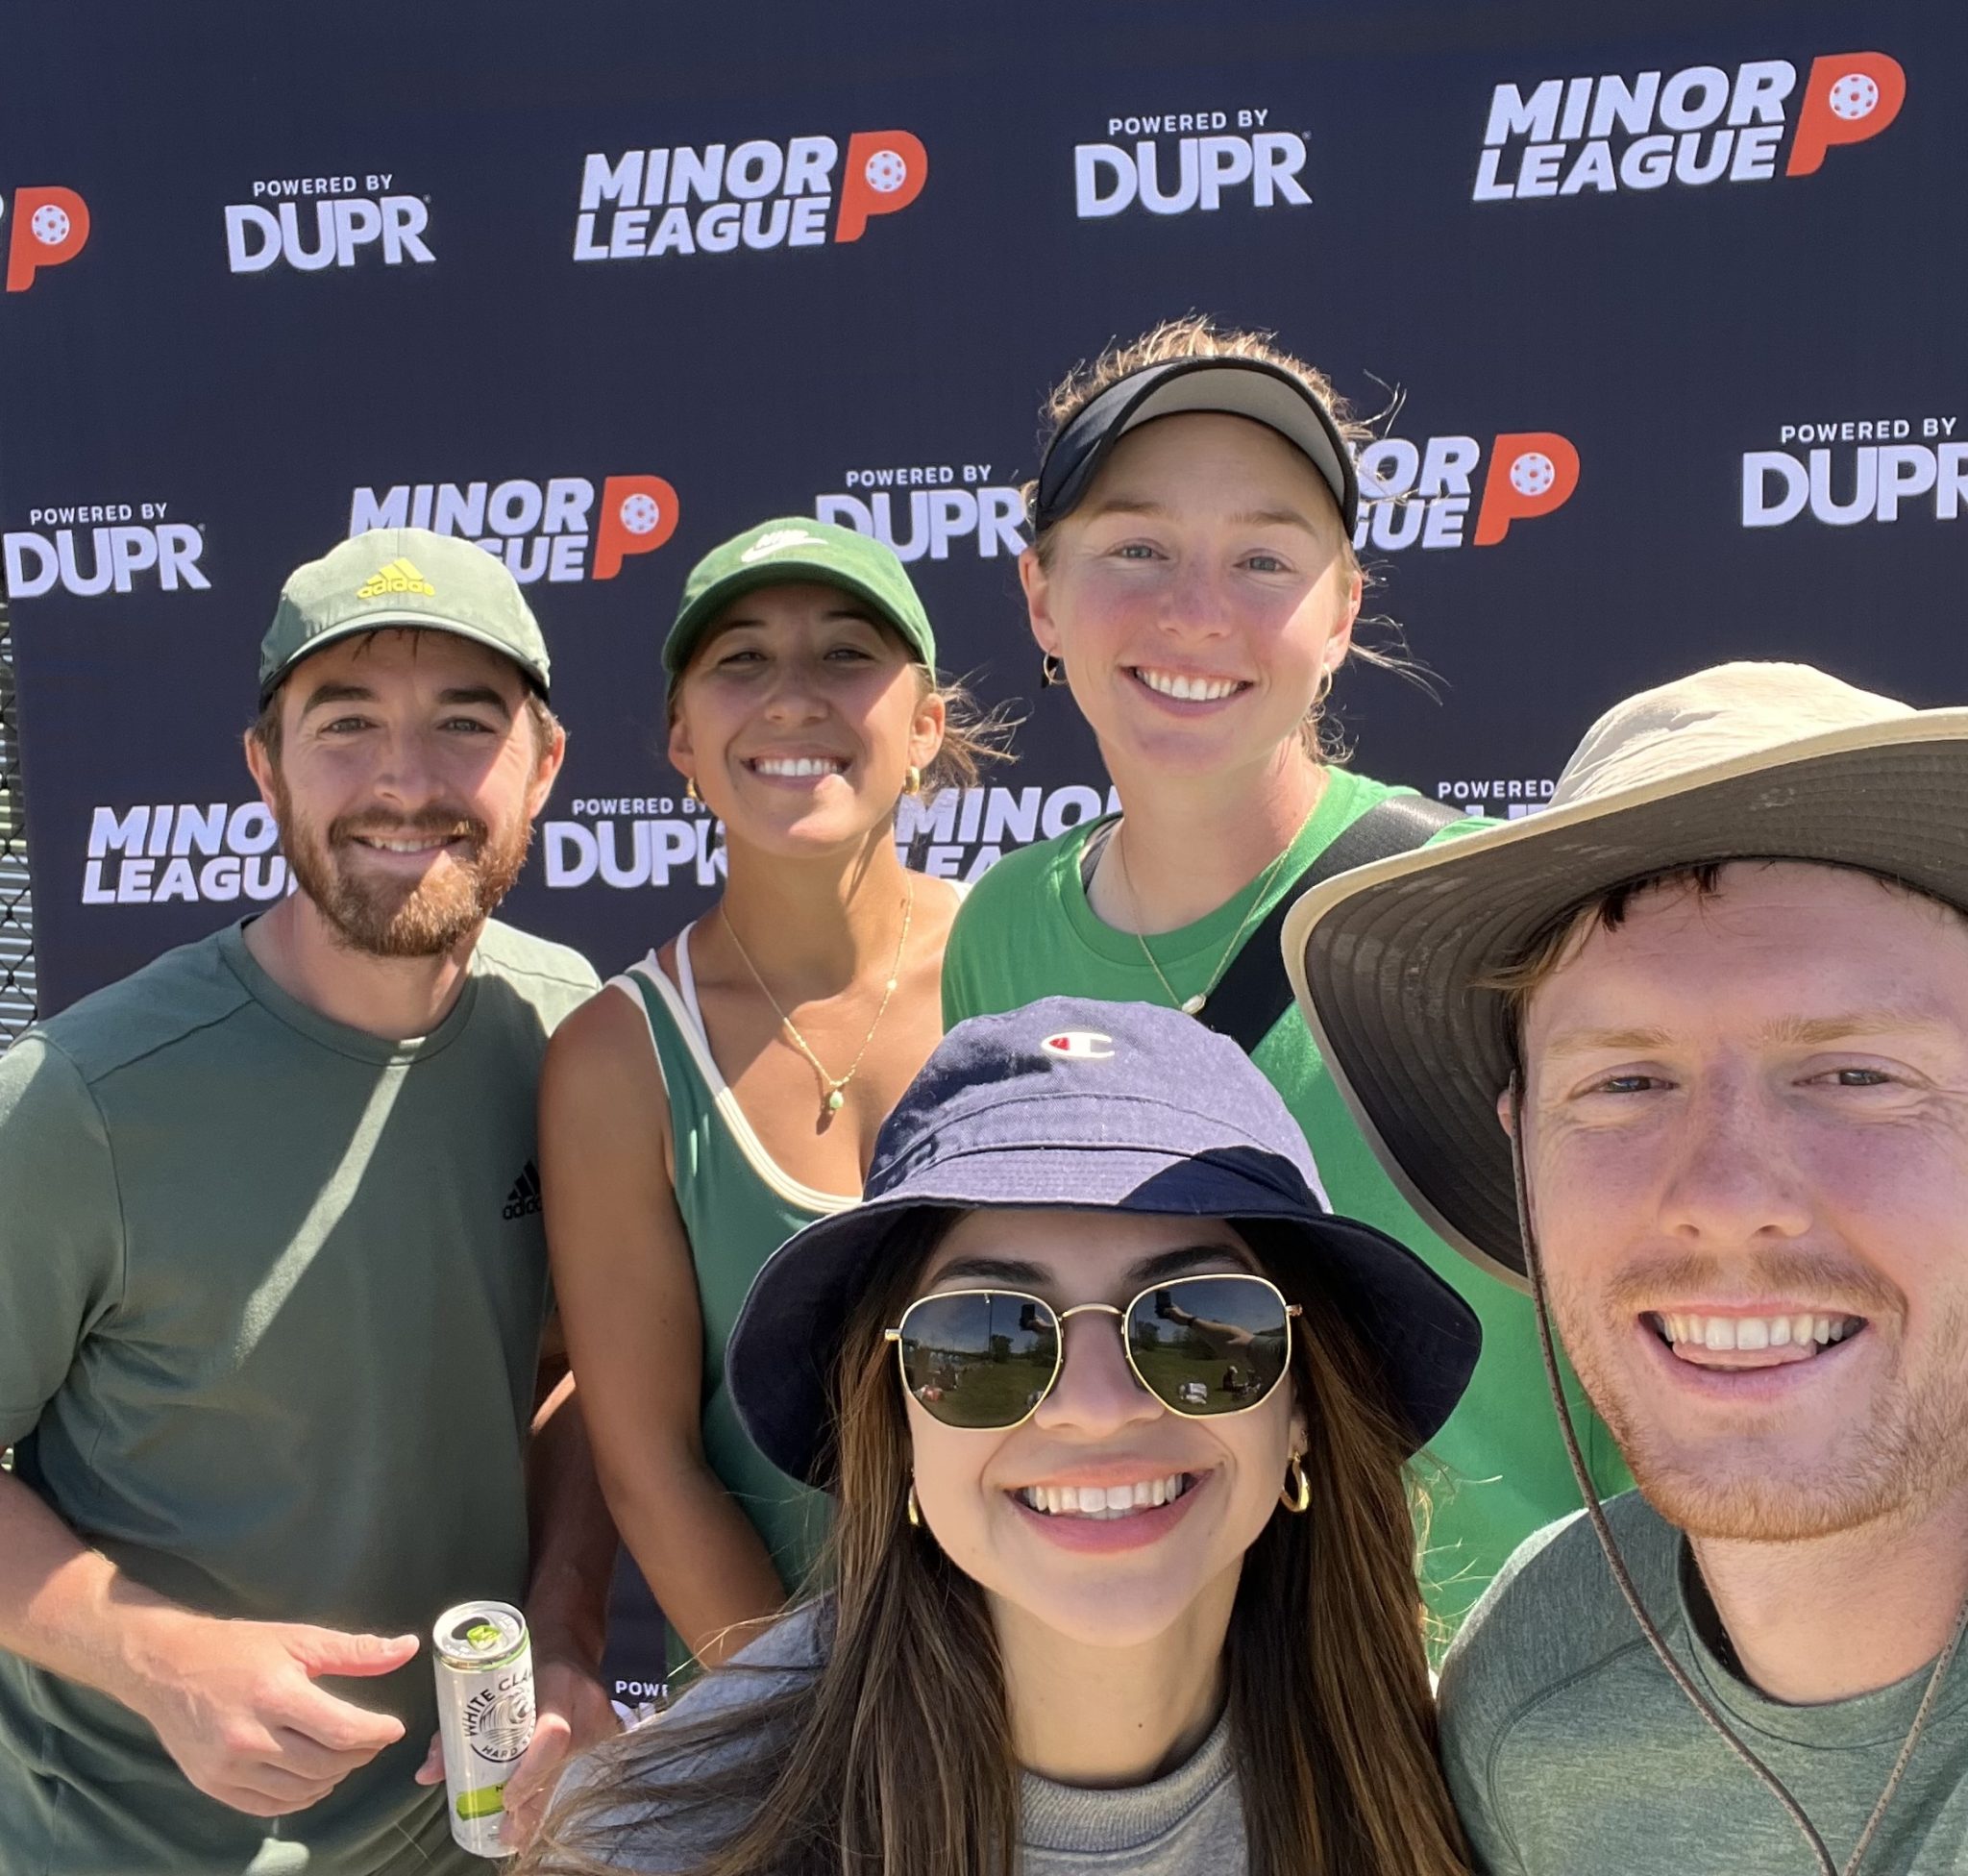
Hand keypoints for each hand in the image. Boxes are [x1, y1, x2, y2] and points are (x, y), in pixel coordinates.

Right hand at [127, 1614, 417, 1817]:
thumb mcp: (298, 1639)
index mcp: (275, 1695)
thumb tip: (405, 1648)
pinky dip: (301, 1796)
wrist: (166, 1668)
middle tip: (372, 1739)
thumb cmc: (236, 1649)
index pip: (341, 1730)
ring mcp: (228, 1767)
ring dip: (334, 1776)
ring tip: (346, 1754)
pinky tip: (314, 1778)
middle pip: (325, 1764)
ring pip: (302, 1789)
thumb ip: (355, 1651)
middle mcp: (250, 1737)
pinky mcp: (213, 1786)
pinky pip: (270, 1806)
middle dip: (360, 1754)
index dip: (376, 1734)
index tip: (394, 1728)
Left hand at [415, 1650, 619, 1850]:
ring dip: (544, 1802)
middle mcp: (588, 1704)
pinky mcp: (609, 1733)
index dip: (530, 1772)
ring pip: (574, 1771)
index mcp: (560, 1684)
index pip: (552, 1734)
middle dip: (534, 1803)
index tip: (506, 1800)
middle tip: (508, 1833)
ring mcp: (604, 1719)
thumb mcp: (494, 1680)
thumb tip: (427, 1773)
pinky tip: (541, 1814)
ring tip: (518, 1831)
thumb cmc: (527, 1659)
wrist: (572, 1641)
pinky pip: (582, 1768)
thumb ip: (460, 1725)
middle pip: (563, 1763)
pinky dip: (558, 1790)